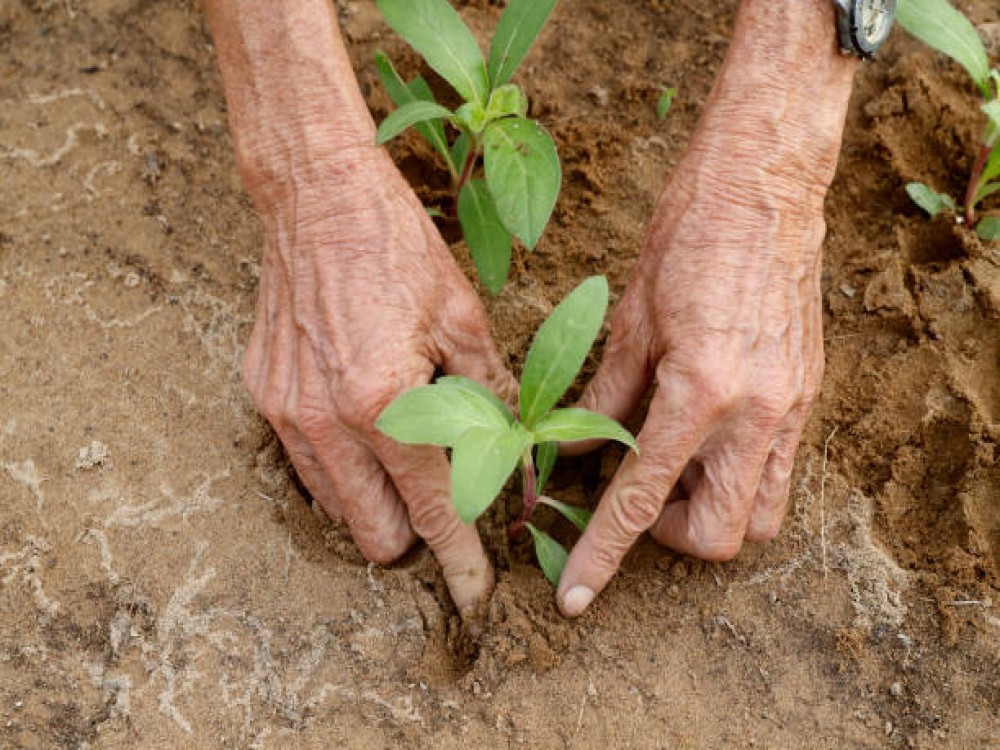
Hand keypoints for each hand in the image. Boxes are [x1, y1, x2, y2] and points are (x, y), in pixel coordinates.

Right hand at [242, 147, 515, 615]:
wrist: (317, 198)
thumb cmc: (398, 249)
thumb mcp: (464, 319)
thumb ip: (489, 399)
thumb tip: (514, 456)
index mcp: (384, 403)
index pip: (432, 511)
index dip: (459, 563)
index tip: (475, 597)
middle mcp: (325, 421)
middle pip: (375, 534)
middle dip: (415, 534)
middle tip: (445, 498)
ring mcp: (284, 412)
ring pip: (335, 509)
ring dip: (374, 502)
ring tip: (402, 454)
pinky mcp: (262, 396)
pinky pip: (304, 466)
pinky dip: (339, 467)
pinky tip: (362, 424)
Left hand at [553, 0, 855, 618]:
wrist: (765, 184)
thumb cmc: (689, 236)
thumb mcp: (632, 318)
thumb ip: (606, 395)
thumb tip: (576, 450)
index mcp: (701, 393)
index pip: (641, 501)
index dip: (603, 556)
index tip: (576, 595)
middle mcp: (757, 413)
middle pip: (720, 537)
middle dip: (669, 537)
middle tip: (636, 494)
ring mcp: (792, 406)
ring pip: (762, 516)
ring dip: (712, 513)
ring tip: (674, 467)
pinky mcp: (809, 392)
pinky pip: (780, 468)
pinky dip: (739, 476)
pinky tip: (706, 434)